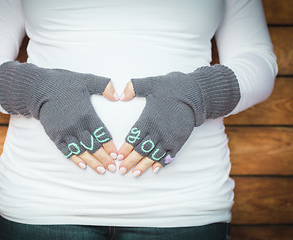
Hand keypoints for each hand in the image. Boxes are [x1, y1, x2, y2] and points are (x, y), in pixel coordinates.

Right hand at [36, 70, 118, 173]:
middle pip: (93, 146)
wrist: (39, 88)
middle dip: (104, 158)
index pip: (102, 134)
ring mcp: (65, 132)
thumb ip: (104, 85)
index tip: (117, 155)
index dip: (110, 146)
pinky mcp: (55, 135)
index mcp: (87, 114)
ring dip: (91, 162)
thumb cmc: (64, 83)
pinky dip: (74, 159)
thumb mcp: (86, 79)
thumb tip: (117, 96)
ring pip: (81, 151)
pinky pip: (66, 150)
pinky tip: (82, 165)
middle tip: (112, 168)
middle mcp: (77, 126)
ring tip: (101, 170)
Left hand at [117, 66, 239, 176]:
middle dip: (130, 161)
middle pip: (141, 150)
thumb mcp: (151, 83)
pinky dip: (162, 163)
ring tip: (135, 174)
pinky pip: (169, 155)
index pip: (133, 138)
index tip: (118, 157)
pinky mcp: (179, 140)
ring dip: (144, 165)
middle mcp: (157, 131)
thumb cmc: (171, 88)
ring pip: (153, 155)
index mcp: (148, 119)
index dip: (125, 148)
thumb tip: (121, 95)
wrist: (195, 94)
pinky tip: (155, 169)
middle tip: (121, 171)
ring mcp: (169, 138)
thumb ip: (134, 87)